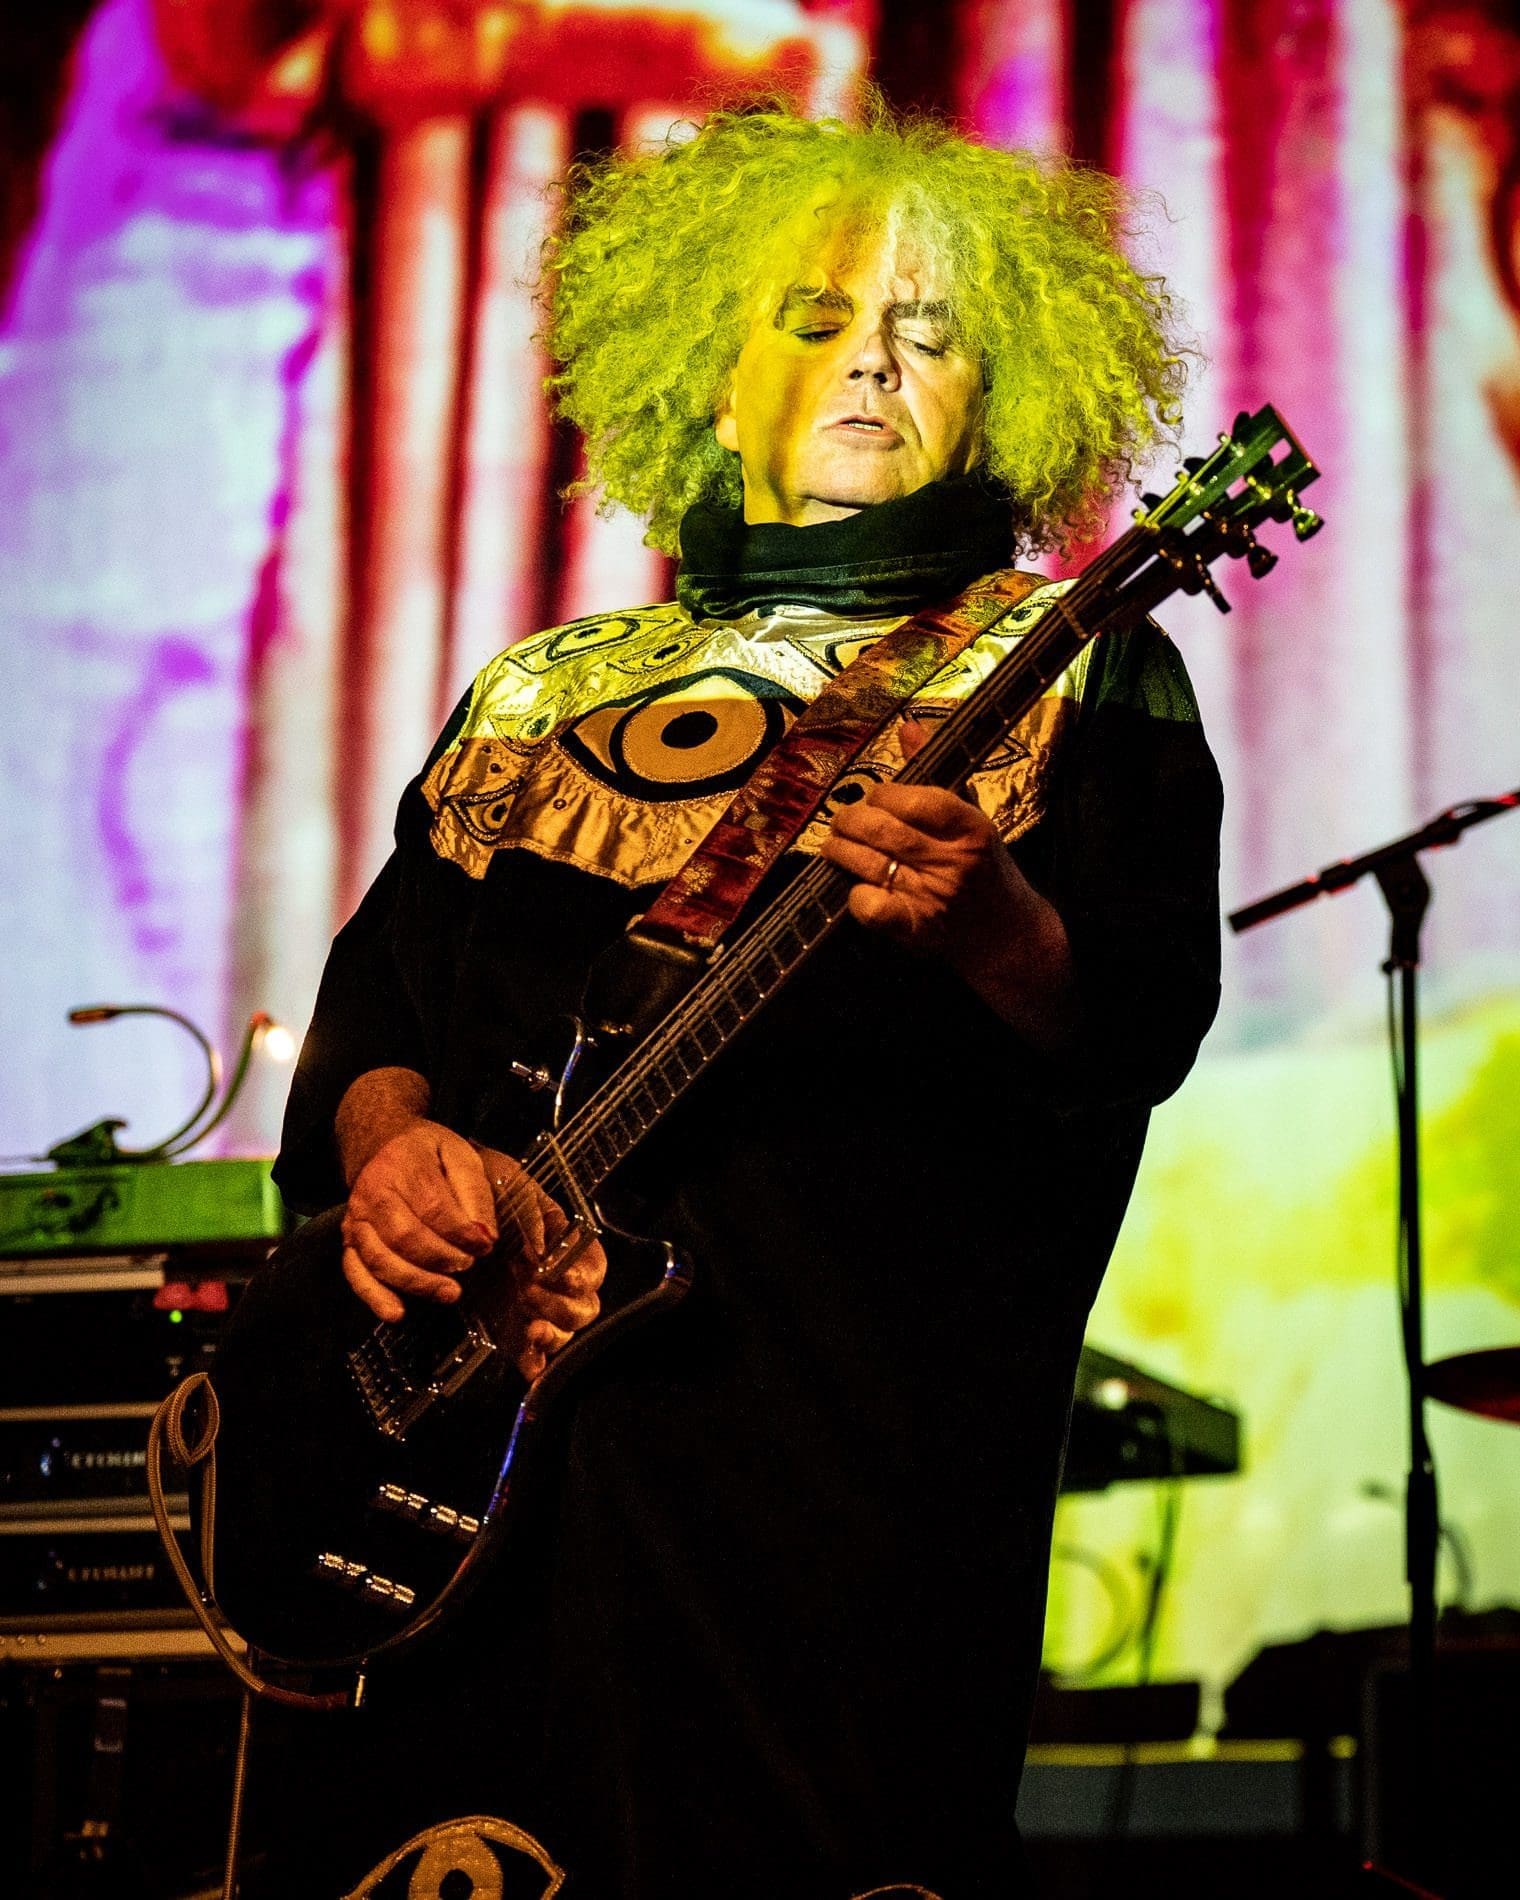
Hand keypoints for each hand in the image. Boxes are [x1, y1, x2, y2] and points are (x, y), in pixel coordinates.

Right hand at [341, 1121, 605, 1378]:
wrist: (383, 1145)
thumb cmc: (429, 1153)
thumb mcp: (460, 1156)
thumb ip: (474, 1193)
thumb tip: (485, 1236)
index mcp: (402, 1164)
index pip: (432, 1205)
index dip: (461, 1232)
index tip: (486, 1246)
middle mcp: (371, 1192)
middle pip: (403, 1236)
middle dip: (440, 1258)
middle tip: (468, 1267)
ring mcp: (355, 1219)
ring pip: (379, 1259)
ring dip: (416, 1282)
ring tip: (450, 1293)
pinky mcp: (349, 1241)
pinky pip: (355, 1272)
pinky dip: (373, 1296)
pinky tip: (397, 1313)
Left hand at [477, 1142, 606, 1382]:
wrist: (449, 1201)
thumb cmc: (489, 1188)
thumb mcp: (513, 1190)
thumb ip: (531, 1220)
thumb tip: (538, 1253)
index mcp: (566, 1244)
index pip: (595, 1269)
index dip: (583, 1277)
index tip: (558, 1275)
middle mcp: (557, 1280)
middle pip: (584, 1309)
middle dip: (561, 1307)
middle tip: (528, 1293)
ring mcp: (535, 1305)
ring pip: (562, 1333)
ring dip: (551, 1336)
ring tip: (529, 1329)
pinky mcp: (511, 1326)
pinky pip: (531, 1353)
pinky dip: (532, 1362)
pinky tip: (527, 1365)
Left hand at [819, 719, 1078, 1049]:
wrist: (1006, 934)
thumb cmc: (984, 868)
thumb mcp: (971, 818)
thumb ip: (935, 775)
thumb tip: (906, 727)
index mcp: (970, 827)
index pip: (915, 799)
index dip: (884, 794)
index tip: (874, 797)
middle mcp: (953, 861)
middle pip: (884, 830)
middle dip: (850, 820)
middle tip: (842, 820)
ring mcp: (934, 897)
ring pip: (869, 864)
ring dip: (840, 851)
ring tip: (835, 846)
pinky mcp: (917, 929)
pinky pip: (871, 907)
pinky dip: (855, 895)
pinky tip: (855, 887)